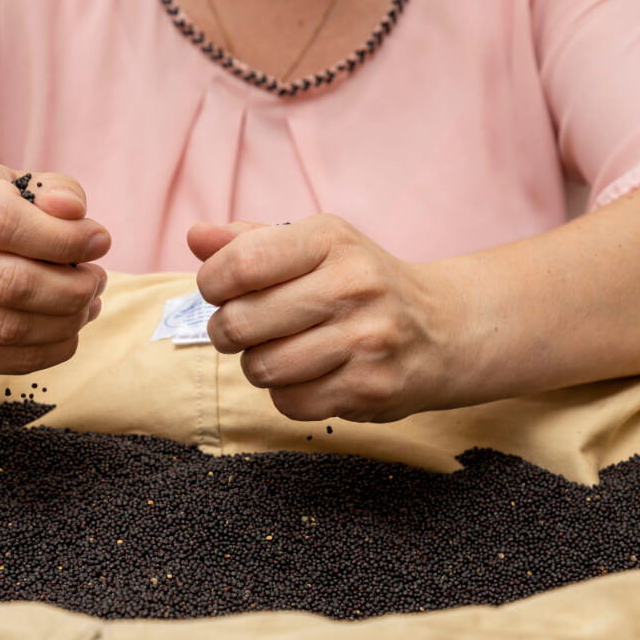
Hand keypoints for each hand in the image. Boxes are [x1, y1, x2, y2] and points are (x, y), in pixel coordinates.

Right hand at [0, 161, 109, 376]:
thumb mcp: (14, 187)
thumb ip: (51, 190)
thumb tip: (74, 210)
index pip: (5, 223)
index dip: (64, 240)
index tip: (99, 243)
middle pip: (10, 283)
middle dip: (71, 289)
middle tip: (96, 282)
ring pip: (7, 329)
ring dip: (65, 323)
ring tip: (87, 306)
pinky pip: (2, 361)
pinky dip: (49, 351)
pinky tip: (66, 331)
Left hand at [189, 214, 458, 422]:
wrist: (444, 329)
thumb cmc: (362, 284)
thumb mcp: (316, 247)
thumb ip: (252, 242)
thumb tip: (196, 237)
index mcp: (331, 240)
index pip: (242, 262)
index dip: (212, 283)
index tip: (220, 291)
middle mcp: (353, 286)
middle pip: (240, 323)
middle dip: (227, 331)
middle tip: (242, 329)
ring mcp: (366, 340)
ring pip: (261, 368)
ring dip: (257, 366)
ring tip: (279, 352)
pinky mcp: (371, 388)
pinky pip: (290, 403)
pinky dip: (287, 394)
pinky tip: (309, 375)